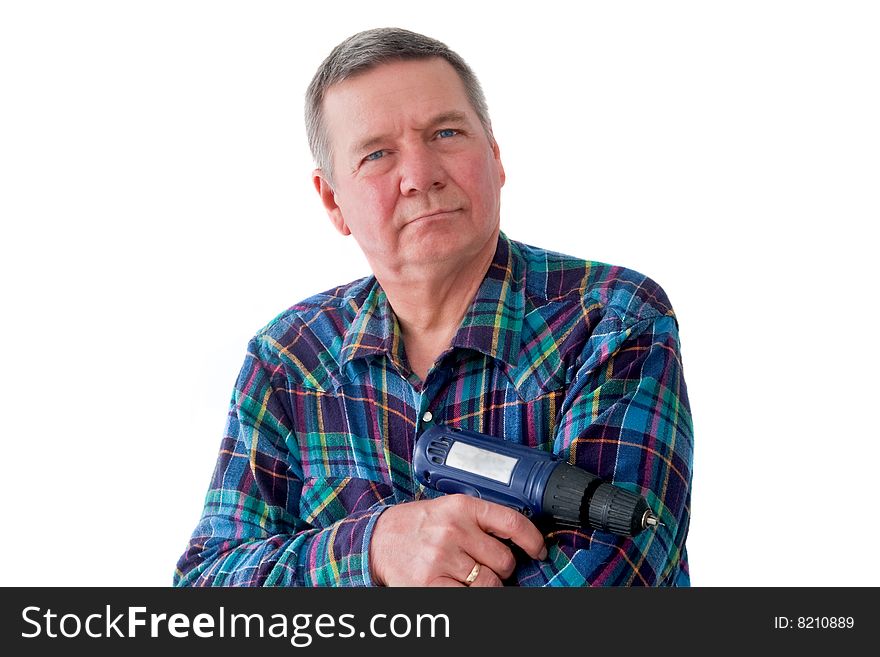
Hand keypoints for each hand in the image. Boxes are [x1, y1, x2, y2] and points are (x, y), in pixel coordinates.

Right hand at [368, 494, 547, 586]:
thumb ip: (479, 521)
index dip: (533, 539)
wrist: (377, 540)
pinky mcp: (430, 583)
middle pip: (504, 560)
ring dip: (486, 586)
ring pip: (490, 584)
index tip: (539, 550)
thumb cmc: (416, 526)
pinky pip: (469, 599)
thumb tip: (518, 543)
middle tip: (483, 566)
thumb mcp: (448, 510)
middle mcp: (453, 529)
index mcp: (461, 507)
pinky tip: (460, 589)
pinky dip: (469, 596)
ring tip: (468, 579)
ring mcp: (442, 557)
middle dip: (500, 568)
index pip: (512, 522)